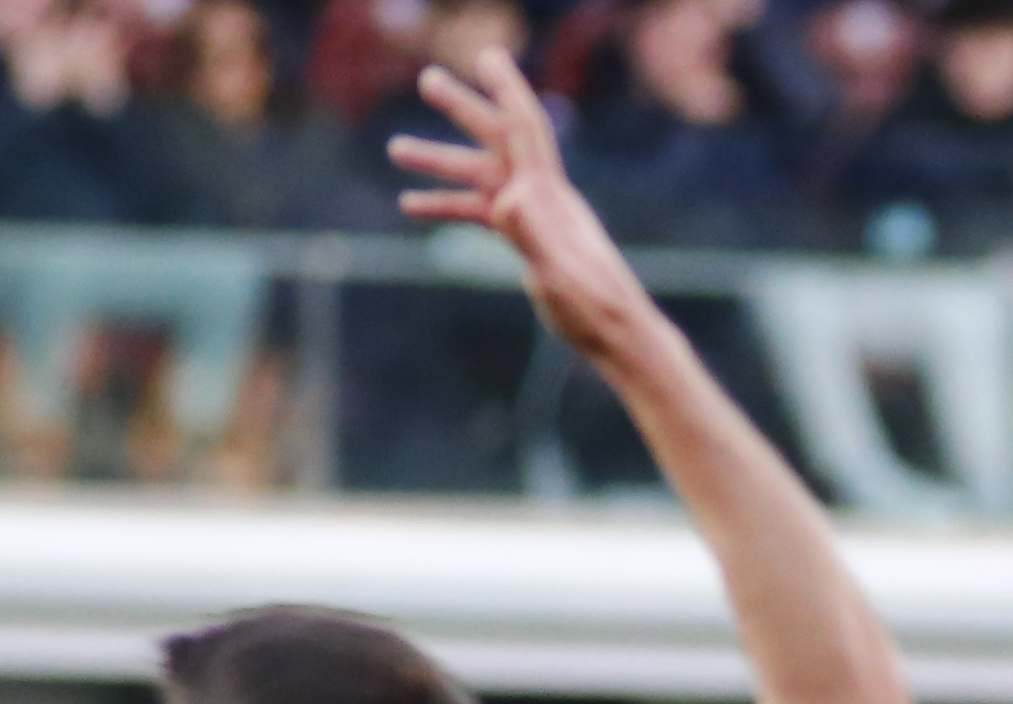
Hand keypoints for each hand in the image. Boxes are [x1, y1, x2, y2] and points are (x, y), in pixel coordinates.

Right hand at [393, 49, 658, 370]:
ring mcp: (534, 219)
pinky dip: (448, 204)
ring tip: (393, 147)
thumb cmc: (595, 310)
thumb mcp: (560, 274)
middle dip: (463, 108)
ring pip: (480, 176)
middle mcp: (543, 198)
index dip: (506, 91)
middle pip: (497, 140)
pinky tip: (411, 205)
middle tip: (427, 78)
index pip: (525, 131)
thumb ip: (533, 235)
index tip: (486, 56)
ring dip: (440, 161)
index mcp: (550, 197)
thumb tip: (505, 200)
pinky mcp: (528, 242)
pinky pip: (481, 213)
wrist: (618, 337)